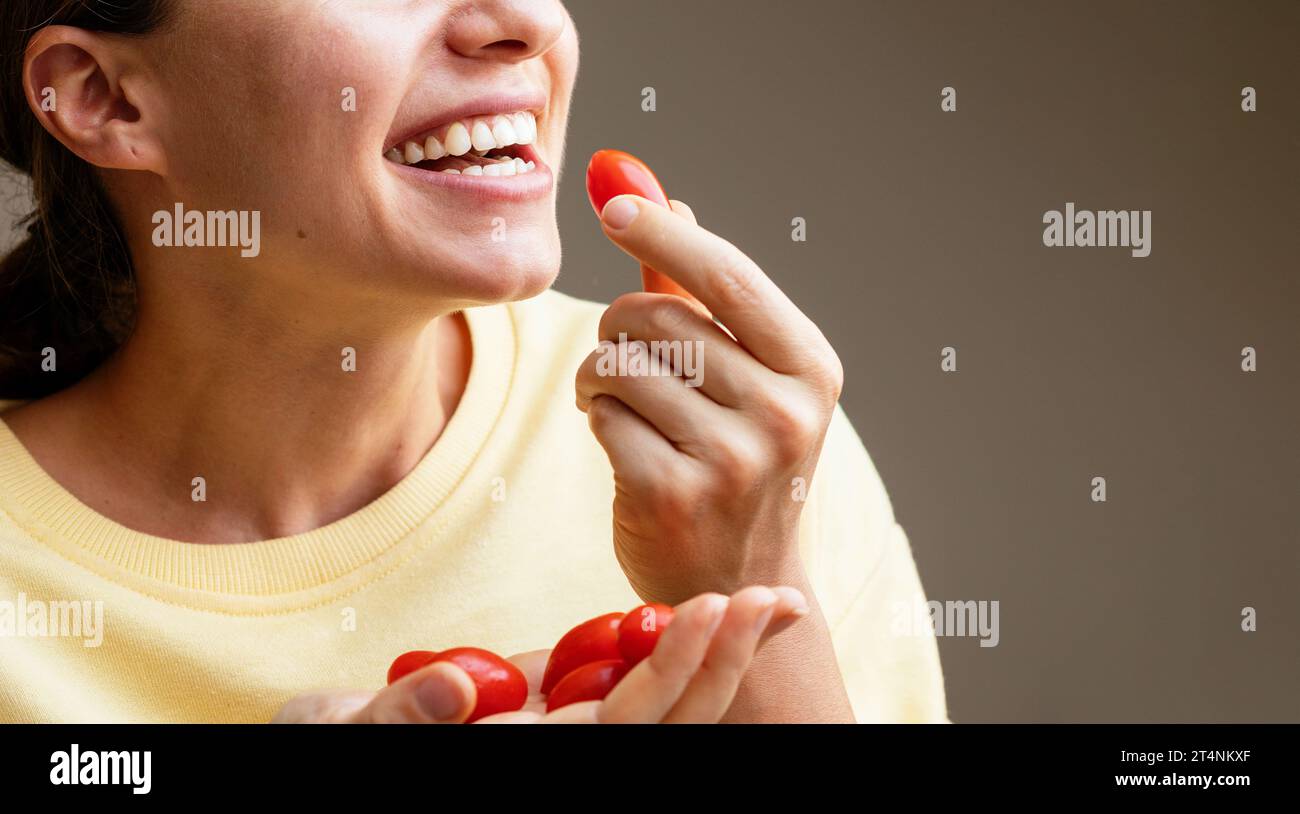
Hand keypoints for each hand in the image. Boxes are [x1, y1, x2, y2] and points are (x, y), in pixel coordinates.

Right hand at [271, 586, 805, 722]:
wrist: (332, 739)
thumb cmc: (329, 741)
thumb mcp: (341, 731)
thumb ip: (400, 716)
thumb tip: (458, 694)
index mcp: (531, 757)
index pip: (623, 726)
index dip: (668, 671)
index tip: (705, 609)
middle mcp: (567, 745)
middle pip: (669, 719)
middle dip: (722, 661)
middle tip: (770, 599)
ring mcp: (569, 720)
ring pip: (663, 698)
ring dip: (718, 651)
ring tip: (769, 600)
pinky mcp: (560, 696)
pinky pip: (631, 674)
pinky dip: (675, 641)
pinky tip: (713, 608)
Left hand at [575, 195, 843, 603]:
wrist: (737, 578)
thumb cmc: (736, 458)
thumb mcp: (742, 375)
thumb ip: (701, 291)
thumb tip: (664, 198)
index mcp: (811, 368)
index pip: (728, 276)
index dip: (663, 231)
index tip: (613, 204)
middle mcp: (783, 412)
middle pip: (657, 315)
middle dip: (619, 325)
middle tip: (624, 356)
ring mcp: (732, 459)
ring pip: (620, 364)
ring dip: (599, 375)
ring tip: (620, 402)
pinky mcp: (674, 495)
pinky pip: (603, 416)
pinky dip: (597, 419)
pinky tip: (618, 439)